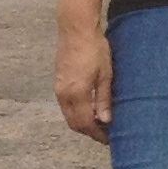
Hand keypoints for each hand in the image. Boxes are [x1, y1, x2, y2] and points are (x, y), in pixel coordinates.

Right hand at [54, 18, 113, 139]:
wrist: (76, 30)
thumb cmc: (95, 48)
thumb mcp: (105, 74)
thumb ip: (104, 99)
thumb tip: (106, 121)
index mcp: (76, 93)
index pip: (85, 123)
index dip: (97, 134)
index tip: (109, 139)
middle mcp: (63, 94)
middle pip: (74, 123)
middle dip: (89, 132)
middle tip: (106, 134)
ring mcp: (58, 89)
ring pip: (69, 116)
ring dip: (82, 123)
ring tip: (100, 123)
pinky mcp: (58, 83)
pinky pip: (65, 106)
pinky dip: (76, 113)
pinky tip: (89, 109)